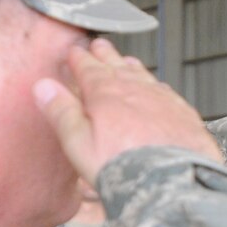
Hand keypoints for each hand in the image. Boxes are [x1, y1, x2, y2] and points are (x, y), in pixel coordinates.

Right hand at [34, 38, 219, 183]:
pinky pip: (166, 91)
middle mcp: (136, 90)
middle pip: (117, 66)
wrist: (172, 181)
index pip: (88, 69)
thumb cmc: (123, 168)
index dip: (79, 59)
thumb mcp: (79, 143)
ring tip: (126, 62)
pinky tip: (158, 89)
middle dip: (106, 55)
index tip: (74, 52)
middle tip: (99, 46)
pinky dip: (157, 86)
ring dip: (132, 67)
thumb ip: (62, 112)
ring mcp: (162, 100)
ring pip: (143, 76)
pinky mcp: (183, 114)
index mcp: (106, 94)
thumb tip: (43, 87)